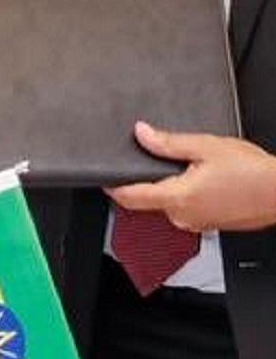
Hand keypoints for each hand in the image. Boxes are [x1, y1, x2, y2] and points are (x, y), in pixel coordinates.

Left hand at [107, 121, 275, 231]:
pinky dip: (190, 195)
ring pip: (170, 203)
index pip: (129, 197)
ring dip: (175, 186)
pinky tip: (211, 182)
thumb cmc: (253, 172)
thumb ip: (168, 143)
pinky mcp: (208, 225)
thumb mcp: (206, 147)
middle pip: (150, 198)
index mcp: (175, 198)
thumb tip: (142, 134)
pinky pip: (188, 209)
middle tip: (170, 159)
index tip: (105, 178)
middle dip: (153, 179)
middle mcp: (181, 217)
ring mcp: (195, 224)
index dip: (113, 187)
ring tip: (199, 169)